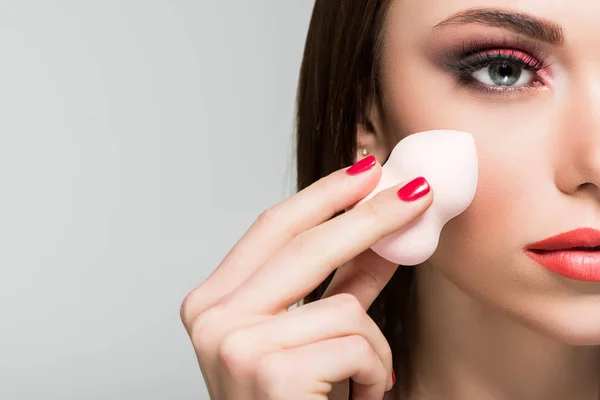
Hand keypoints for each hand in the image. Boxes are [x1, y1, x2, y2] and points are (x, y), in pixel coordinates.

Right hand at [180, 158, 432, 399]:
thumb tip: (381, 236)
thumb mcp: (309, 337)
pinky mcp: (271, 373)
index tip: (367, 171)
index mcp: (212, 303)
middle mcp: (213, 318)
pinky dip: (372, 373)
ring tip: (361, 381)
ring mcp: (236, 344)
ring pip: (344, 306)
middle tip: (415, 191)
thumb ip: (340, 285)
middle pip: (305, 243)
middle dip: (370, 215)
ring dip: (371, 345)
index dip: (324, 194)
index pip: (273, 227)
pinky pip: (356, 344)